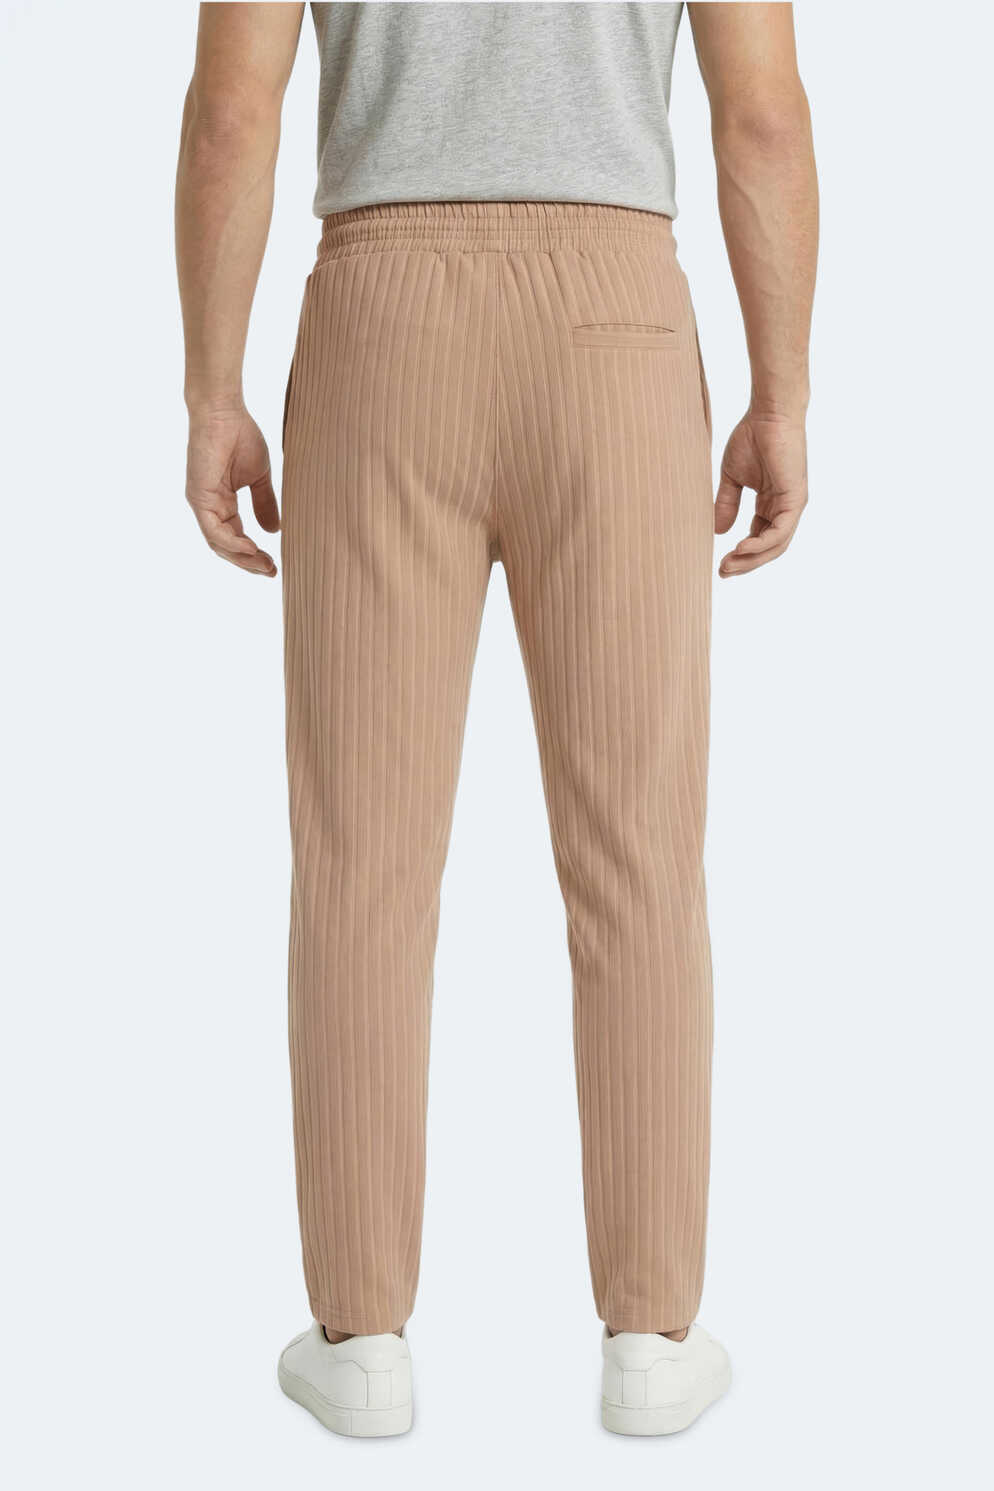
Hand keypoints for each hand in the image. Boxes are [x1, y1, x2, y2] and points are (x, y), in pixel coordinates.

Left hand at [185, 407, 279, 576]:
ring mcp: (202, 504)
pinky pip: (213, 530)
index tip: (275, 566)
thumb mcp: (259, 478)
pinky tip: (251, 548)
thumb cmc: (240, 436)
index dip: (254, 555)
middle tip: (271, 572)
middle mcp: (209, 507)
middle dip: (249, 563)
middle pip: (226, 548)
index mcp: (222, 504)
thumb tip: (274, 531)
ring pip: (218, 544)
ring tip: (264, 564)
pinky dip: (231, 543)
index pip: (237, 538)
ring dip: (242, 558)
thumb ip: (264, 504)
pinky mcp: (198, 497)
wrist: (224, 412)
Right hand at [714, 413, 807, 576]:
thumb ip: (727, 504)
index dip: (740, 555)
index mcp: (771, 504)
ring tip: (729, 565)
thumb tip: (717, 532)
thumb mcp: (732, 478)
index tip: (719, 565)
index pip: (758, 539)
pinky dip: (761, 544)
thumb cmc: (752, 437)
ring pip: (775, 545)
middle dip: (745, 563)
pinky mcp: (795, 499)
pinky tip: (741, 548)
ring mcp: (792, 505)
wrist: (768, 414)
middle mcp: (784, 509)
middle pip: (768, 548)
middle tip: (723, 572)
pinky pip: (780, 531)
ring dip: (752, 559)